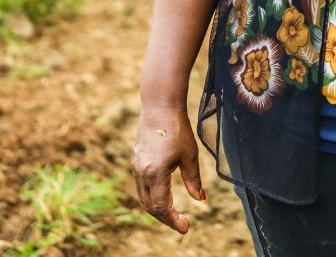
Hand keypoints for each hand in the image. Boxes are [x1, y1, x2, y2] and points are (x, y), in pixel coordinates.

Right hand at [131, 105, 205, 233]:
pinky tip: (164, 197)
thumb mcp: (190, 155)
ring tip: (175, 213)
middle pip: (151, 206)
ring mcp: (136, 167)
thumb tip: (200, 199)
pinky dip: (152, 197)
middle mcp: (142, 173)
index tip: (186, 227)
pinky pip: (141, 187)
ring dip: (158, 209)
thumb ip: (193, 179)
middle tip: (183, 223)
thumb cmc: (178, 129)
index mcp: (155, 173)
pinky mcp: (136, 161)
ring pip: (144, 198)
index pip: (162, 207)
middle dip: (166, 218)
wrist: (159, 107)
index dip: (173, 220)